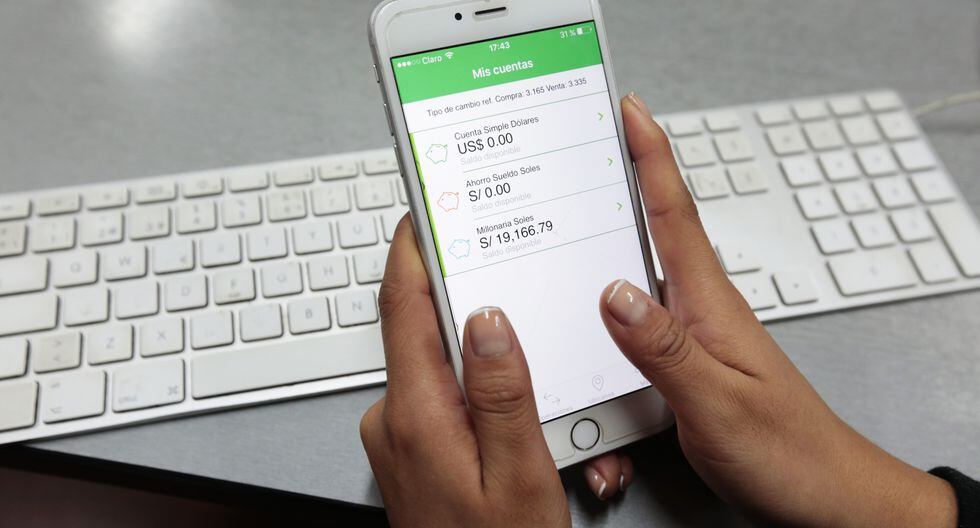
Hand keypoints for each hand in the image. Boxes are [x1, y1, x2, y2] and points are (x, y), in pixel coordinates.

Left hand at [359, 217, 569, 527]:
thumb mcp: (520, 474)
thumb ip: (502, 391)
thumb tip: (486, 319)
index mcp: (415, 414)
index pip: (402, 307)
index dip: (412, 251)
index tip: (425, 210)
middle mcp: (394, 419)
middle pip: (424, 331)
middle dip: (470, 307)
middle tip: (508, 277)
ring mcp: (399, 435)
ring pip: (442, 370)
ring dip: (487, 366)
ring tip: (539, 392)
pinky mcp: (411, 449)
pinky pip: (445, 401)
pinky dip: (482, 397)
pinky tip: (523, 426)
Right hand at [584, 92, 956, 526]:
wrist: (828, 497)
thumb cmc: (788, 453)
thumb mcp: (719, 404)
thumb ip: (666, 349)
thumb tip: (616, 291)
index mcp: (709, 307)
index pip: (676, 215)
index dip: (652, 157)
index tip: (630, 112)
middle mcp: (699, 313)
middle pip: (650, 237)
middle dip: (620, 188)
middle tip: (589, 153)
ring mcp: (693, 339)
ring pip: (636, 291)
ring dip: (606, 270)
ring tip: (579, 249)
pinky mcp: (686, 367)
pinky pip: (638, 339)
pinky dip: (612, 338)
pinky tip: (604, 345)